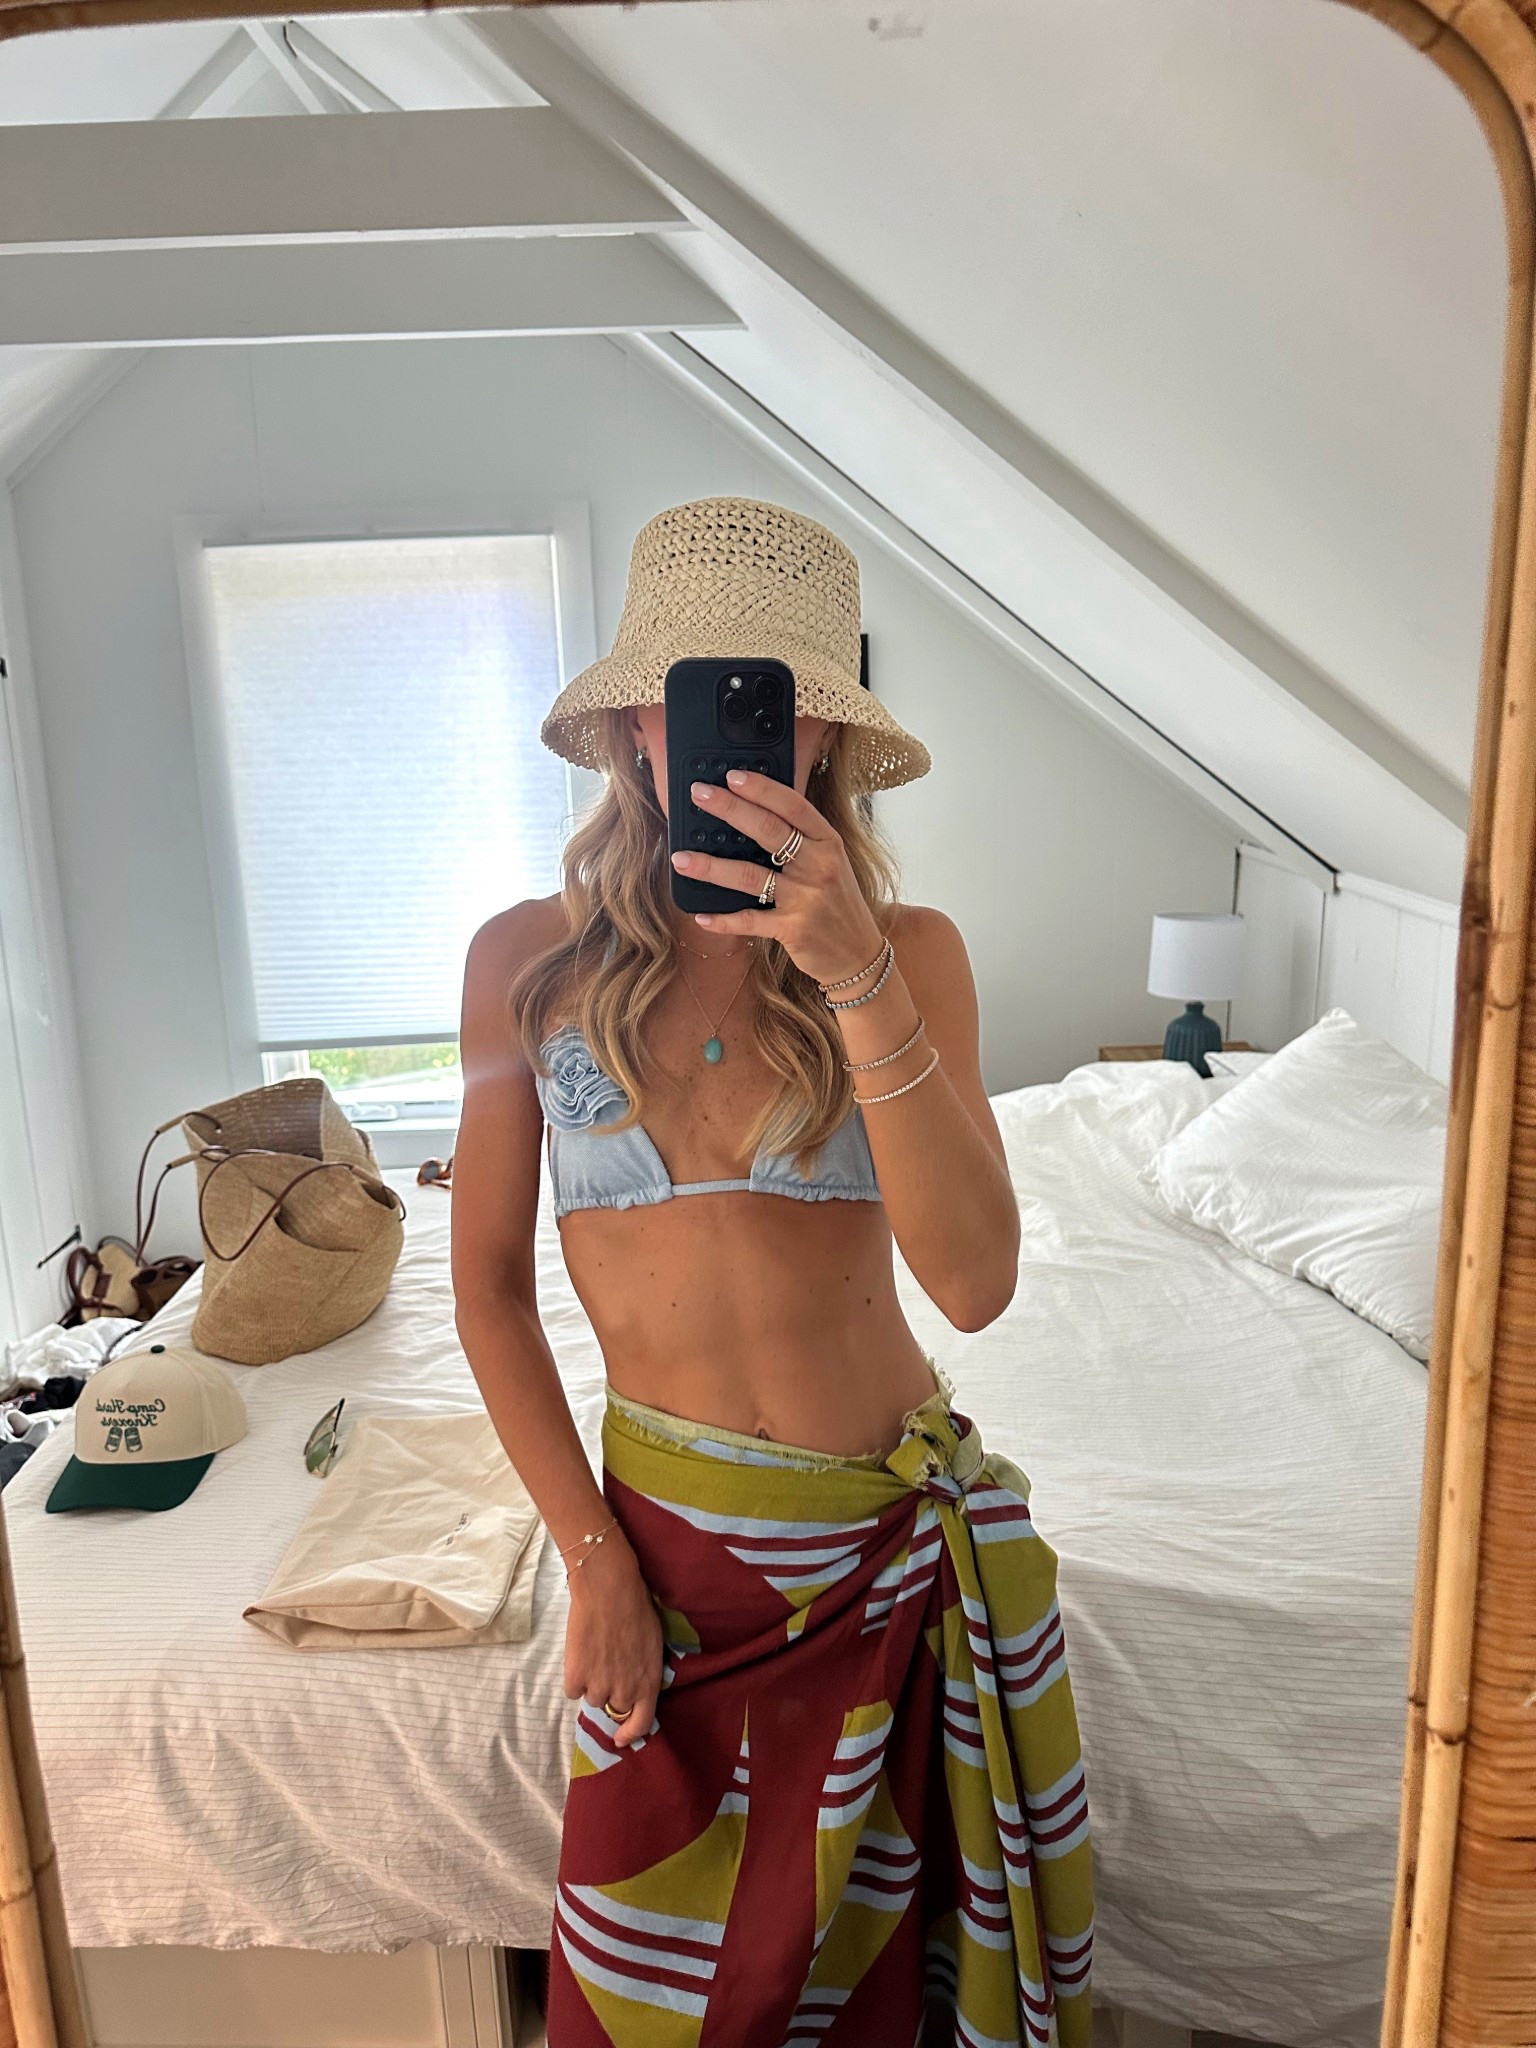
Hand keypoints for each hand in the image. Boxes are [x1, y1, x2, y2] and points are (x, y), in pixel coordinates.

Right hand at [562, 1534, 663, 1750]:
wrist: (609, 1589)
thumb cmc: (637, 1610)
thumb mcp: (652, 1646)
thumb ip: (645, 1673)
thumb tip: (636, 1688)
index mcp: (648, 1683)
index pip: (642, 1723)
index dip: (630, 1733)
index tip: (620, 1737)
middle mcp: (625, 1691)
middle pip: (612, 1707)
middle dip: (610, 1691)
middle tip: (607, 1666)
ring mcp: (599, 1686)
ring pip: (590, 1697)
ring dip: (591, 1682)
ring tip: (595, 1653)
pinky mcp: (575, 1677)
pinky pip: (572, 1689)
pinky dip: (574, 1676)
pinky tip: (581, 1652)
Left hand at [671, 768, 883, 986]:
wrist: (858, 954)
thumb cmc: (838, 904)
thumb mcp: (831, 863)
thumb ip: (802, 841)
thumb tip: (754, 814)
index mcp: (828, 842)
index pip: (793, 806)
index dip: (762, 788)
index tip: (732, 776)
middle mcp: (819, 866)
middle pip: (767, 830)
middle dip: (729, 809)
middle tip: (699, 795)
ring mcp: (806, 898)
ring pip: (750, 875)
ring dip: (710, 867)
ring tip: (681, 858)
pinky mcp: (793, 929)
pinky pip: (750, 920)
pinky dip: (723, 920)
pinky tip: (701, 917)